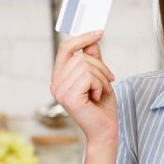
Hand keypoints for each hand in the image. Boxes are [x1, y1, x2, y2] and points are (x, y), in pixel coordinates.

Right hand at [49, 31, 117, 145]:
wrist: (105, 131)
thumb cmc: (102, 107)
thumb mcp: (99, 77)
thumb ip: (93, 58)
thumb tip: (93, 38)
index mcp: (60, 77)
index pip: (66, 48)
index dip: (82, 38)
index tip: (99, 32)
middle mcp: (56, 83)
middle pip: (80, 56)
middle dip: (100, 66)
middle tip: (108, 81)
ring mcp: (60, 90)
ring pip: (86, 65)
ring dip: (101, 78)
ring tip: (101, 91)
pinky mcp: (69, 97)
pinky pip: (89, 77)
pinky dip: (100, 85)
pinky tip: (98, 97)